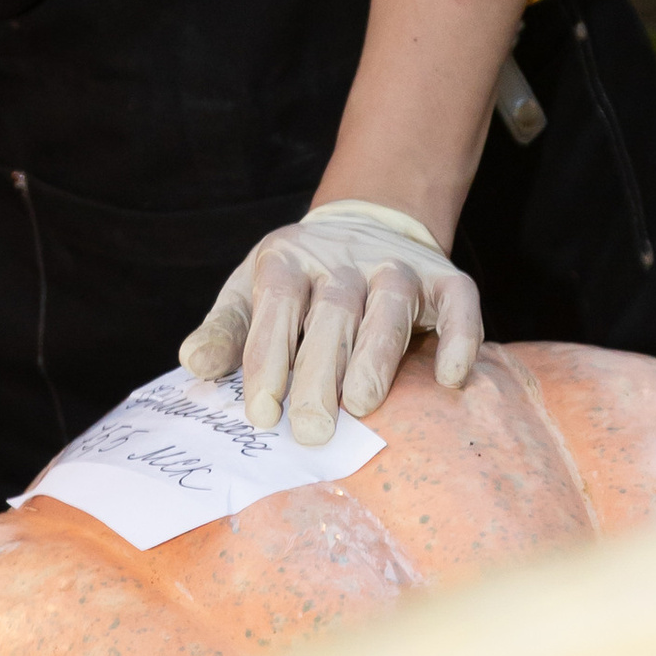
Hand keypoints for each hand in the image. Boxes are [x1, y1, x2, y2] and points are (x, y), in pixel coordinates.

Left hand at [178, 198, 482, 443]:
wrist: (364, 225)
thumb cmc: (296, 282)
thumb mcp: (249, 293)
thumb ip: (226, 331)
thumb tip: (195, 365)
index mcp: (288, 262)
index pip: (277, 308)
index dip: (268, 360)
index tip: (261, 414)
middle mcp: (344, 262)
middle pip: (333, 313)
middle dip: (320, 372)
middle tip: (311, 430)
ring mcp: (397, 268)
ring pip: (391, 307)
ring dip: (378, 355)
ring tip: (363, 404)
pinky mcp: (444, 281)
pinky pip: (459, 304)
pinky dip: (460, 338)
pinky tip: (449, 379)